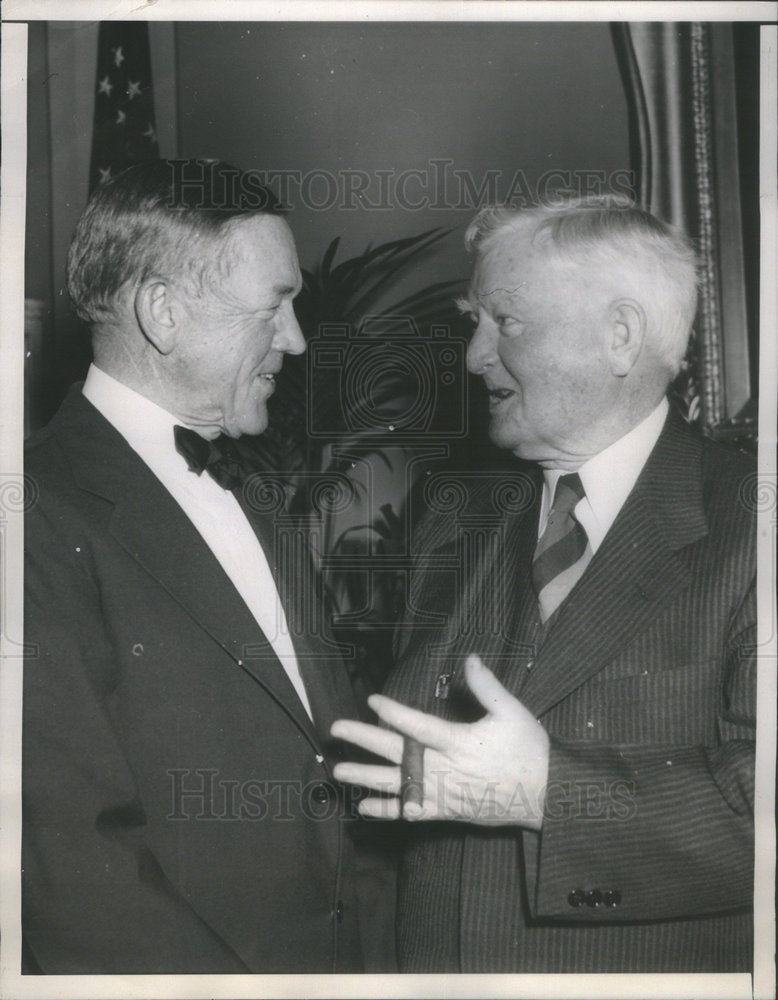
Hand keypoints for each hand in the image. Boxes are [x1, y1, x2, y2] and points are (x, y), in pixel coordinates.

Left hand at [331, 654, 549, 827]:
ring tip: (338, 770)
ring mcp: (443, 793)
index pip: (418, 725)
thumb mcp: (513, 712)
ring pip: (397, 784)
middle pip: (397, 753)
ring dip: (366, 776)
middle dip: (364, 739)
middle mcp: (444, 769)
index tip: (372, 700)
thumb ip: (488, 686)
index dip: (393, 712)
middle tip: (336, 729)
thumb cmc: (529, 751)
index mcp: (459, 742)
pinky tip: (364, 807)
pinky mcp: (446, 811)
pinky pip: (411, 812)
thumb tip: (469, 659)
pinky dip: (388, 811)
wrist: (547, 796)